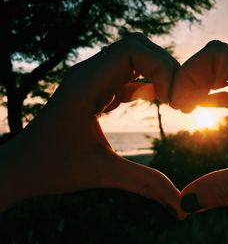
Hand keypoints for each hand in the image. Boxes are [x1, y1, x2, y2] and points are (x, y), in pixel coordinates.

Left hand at [0, 33, 185, 218]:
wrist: (23, 166)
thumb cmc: (52, 167)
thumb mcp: (102, 172)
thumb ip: (144, 183)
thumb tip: (181, 205)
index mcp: (85, 84)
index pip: (132, 50)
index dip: (161, 67)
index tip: (173, 100)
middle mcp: (88, 74)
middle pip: (137, 46)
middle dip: (165, 67)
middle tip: (178, 98)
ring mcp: (91, 79)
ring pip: (133, 56)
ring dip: (157, 73)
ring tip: (172, 100)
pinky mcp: (95, 89)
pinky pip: (127, 73)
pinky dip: (147, 82)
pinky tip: (157, 99)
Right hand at [171, 40, 227, 216]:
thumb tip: (186, 202)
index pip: (217, 55)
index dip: (189, 73)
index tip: (176, 104)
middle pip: (220, 62)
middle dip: (192, 79)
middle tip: (175, 107)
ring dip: (204, 88)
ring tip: (183, 108)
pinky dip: (218, 99)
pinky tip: (204, 109)